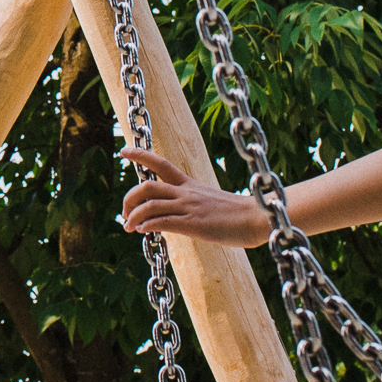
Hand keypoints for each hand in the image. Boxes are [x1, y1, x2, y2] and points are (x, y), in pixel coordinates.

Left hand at [119, 149, 270, 247]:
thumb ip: (191, 203)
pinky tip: (143, 231)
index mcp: (189, 184)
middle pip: (146, 185)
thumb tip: (177, 215)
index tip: (124, 150)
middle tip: (124, 213)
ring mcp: (188, 207)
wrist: (256, 218)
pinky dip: (147, 226)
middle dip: (129, 198)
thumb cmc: (237, 213)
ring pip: (150, 204)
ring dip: (133, 215)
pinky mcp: (193, 224)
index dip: (140, 155)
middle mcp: (185, 192)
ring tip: (129, 226)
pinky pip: (162, 222)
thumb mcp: (210, 201)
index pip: (161, 163)